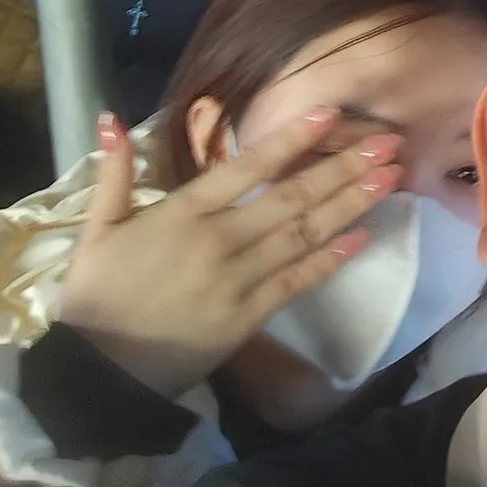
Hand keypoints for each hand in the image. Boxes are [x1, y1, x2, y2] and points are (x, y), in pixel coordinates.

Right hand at [55, 109, 401, 400]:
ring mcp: (237, 279)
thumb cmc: (98, 294)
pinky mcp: (248, 316)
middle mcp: (218, 240)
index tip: (329, 115)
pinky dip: (330, 260)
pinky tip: (362, 237)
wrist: (99, 371)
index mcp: (181, 213)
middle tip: (389, 144)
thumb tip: (110, 116)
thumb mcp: (96, 229)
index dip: (289, 140)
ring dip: (350, 205)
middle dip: (343, 168)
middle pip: (290, 197)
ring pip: (303, 235)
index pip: (244, 167)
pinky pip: (296, 282)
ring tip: (390, 180)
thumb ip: (112, 171)